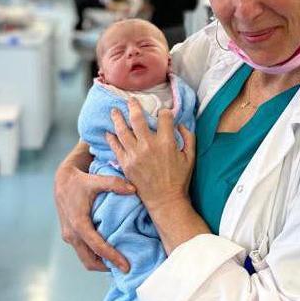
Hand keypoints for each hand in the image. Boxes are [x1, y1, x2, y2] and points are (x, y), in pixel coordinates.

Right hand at [54, 150, 135, 272]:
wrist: (62, 181)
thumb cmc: (81, 181)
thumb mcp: (97, 180)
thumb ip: (115, 183)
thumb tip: (133, 189)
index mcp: (79, 224)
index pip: (97, 247)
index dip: (112, 258)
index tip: (126, 266)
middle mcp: (72, 234)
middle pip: (89, 261)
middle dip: (107, 267)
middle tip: (126, 268)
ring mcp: (69, 236)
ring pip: (85, 258)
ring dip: (101, 263)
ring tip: (120, 262)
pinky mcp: (70, 235)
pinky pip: (83, 251)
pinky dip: (95, 255)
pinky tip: (109, 252)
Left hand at [107, 99, 195, 216]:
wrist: (165, 201)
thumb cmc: (180, 179)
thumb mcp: (191, 157)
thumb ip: (188, 137)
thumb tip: (180, 124)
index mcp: (166, 142)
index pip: (164, 117)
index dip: (165, 112)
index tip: (164, 113)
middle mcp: (148, 146)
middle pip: (137, 118)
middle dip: (133, 106)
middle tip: (130, 100)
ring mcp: (135, 155)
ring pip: (122, 130)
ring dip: (117, 118)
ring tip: (114, 111)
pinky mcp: (126, 164)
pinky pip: (115, 147)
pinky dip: (111, 138)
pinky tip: (108, 132)